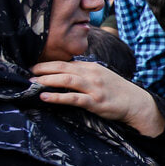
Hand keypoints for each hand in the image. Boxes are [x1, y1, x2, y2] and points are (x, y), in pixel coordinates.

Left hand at [33, 60, 164, 136]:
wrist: (136, 103)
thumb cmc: (117, 91)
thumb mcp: (101, 76)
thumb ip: (84, 73)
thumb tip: (65, 73)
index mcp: (91, 67)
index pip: (65, 62)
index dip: (48, 64)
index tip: (34, 67)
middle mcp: (92, 74)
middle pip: (63, 68)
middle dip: (43, 69)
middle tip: (28, 72)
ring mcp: (94, 88)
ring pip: (66, 80)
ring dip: (47, 80)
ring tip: (32, 82)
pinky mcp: (95, 102)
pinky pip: (73, 98)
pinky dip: (57, 97)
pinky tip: (45, 97)